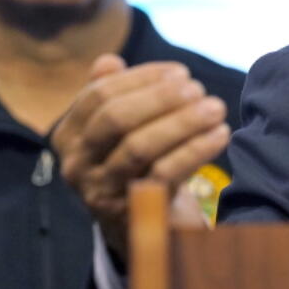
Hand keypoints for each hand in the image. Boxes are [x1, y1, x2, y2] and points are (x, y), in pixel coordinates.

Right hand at [52, 55, 230, 256]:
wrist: (142, 226)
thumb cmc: (134, 162)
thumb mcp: (119, 129)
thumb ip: (112, 93)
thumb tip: (108, 61)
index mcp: (68, 136)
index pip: (99, 95)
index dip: (142, 78)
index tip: (180, 72)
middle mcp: (76, 165)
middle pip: (116, 119)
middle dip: (161, 98)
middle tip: (198, 88)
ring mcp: (100, 191)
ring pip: (140, 147)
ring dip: (183, 122)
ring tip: (216, 107)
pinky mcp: (132, 213)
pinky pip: (164, 174)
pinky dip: (196, 149)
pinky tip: (221, 134)